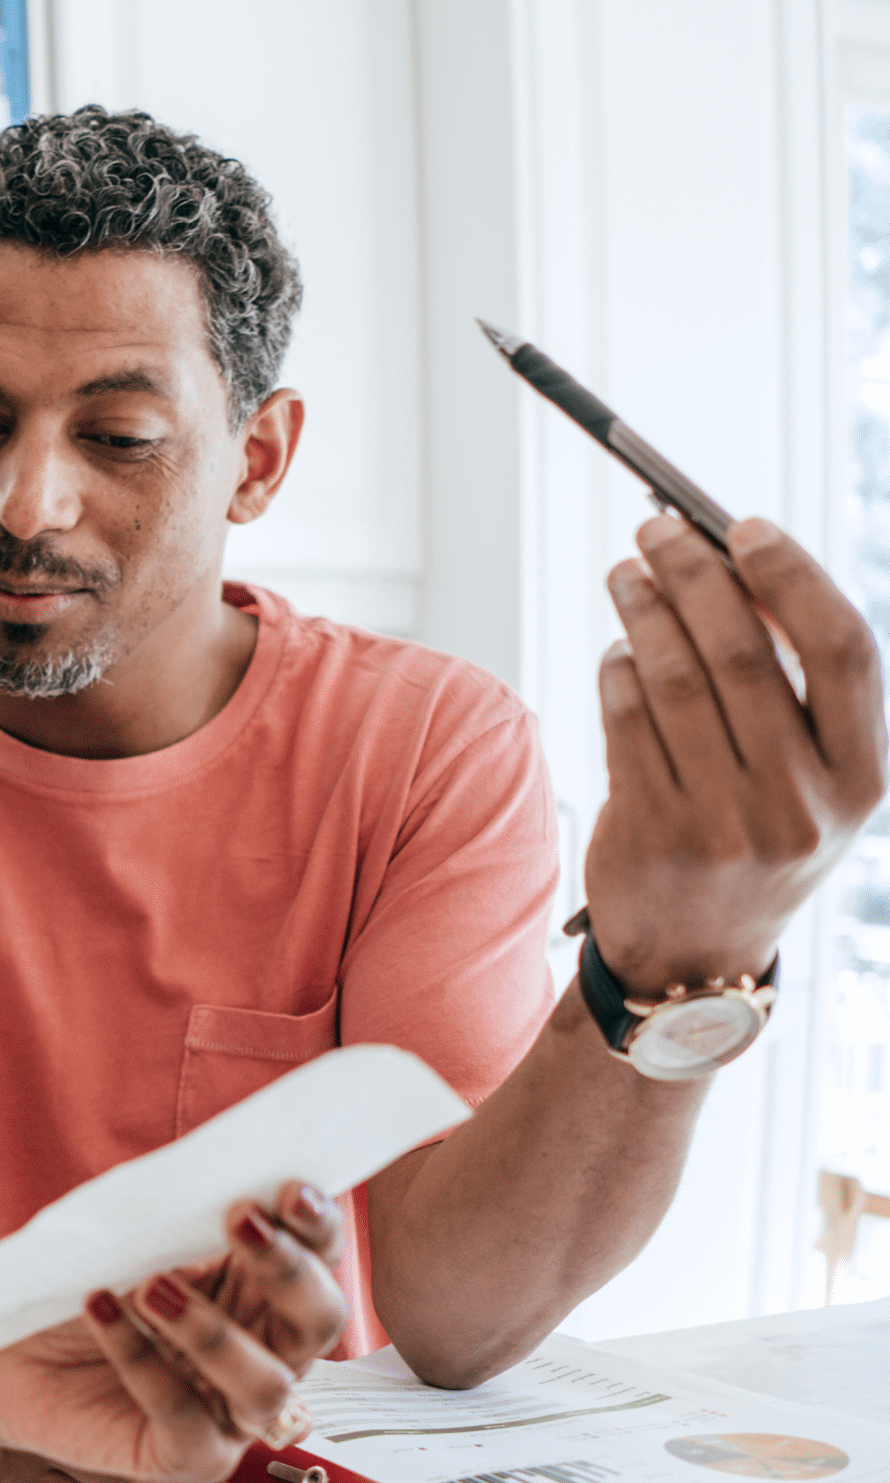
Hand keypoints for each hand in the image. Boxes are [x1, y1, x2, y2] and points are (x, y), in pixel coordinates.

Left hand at [0, 1182, 347, 1482]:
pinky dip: (139, 1359)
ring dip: (214, 1330)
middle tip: (242, 1220)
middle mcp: (263, 1356)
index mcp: (259, 1295)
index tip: (293, 1189)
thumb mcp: (132, 1247)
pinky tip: (99, 1308)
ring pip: (266, 1384)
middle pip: (320, 1321)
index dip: (317, 1227)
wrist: (10, 1358)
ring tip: (151, 1285)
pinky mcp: (184, 1457)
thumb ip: (183, 1224)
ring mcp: (230, 1413)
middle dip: (290, 1270)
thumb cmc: (82, 1296)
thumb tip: (220, 1181)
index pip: (318, 1260)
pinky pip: (182, 1416)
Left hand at [587, 515, 884, 994]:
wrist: (699, 956)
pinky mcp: (653, 836)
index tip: (746, 526)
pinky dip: (617, 670)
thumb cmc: (758, 837)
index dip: (794, 576)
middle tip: (657, 530)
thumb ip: (795, 689)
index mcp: (863, 778)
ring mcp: (725, 823)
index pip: (845, 649)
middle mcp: (802, 802)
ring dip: (644, 611)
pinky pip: (626, 723)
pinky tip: (618, 648)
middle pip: (744, 652)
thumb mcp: (810, 781)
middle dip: (696, 575)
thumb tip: (735, 568)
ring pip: (674, 680)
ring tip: (625, 574)